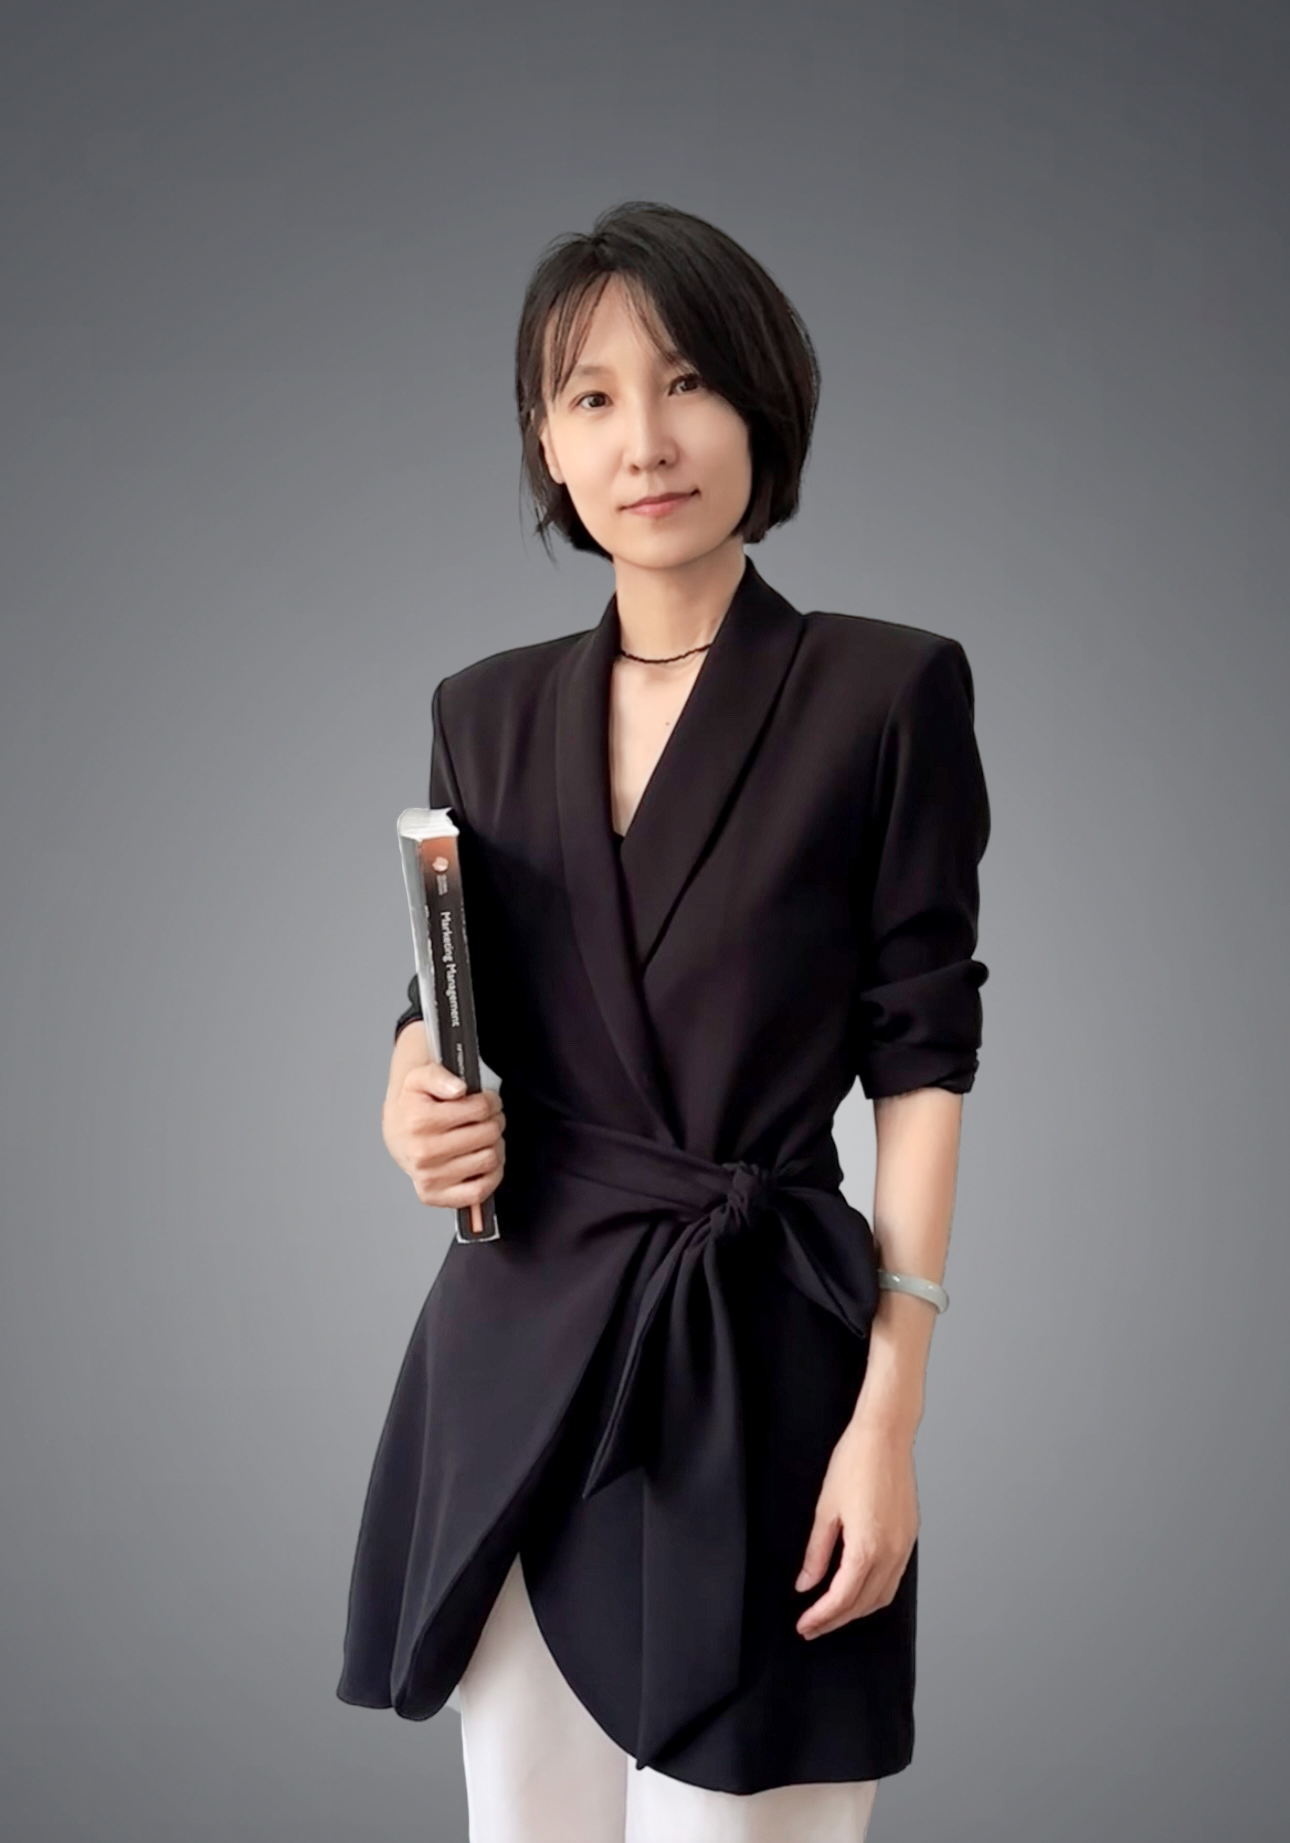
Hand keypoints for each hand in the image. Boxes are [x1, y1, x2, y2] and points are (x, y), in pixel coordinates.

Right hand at [383, 1053, 505, 1210]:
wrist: (396, 1133)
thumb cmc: (413, 1106)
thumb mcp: (420, 1079)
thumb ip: (440, 1076)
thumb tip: (458, 1088)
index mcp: (420, 1121)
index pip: (481, 1109)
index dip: (491, 1101)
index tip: (487, 1101)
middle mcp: (423, 1152)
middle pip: (488, 1133)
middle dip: (495, 1122)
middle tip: (488, 1119)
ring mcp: (429, 1177)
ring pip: (489, 1159)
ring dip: (495, 1146)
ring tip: (484, 1138)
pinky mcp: (435, 1196)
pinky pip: (479, 1192)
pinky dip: (491, 1176)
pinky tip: (483, 1160)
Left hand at [794, 1418, 919, 1639]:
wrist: (886, 1435)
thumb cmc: (854, 1462)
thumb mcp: (826, 1509)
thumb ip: (816, 1552)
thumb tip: (806, 1584)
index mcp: (868, 1546)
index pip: (843, 1598)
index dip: (822, 1617)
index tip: (804, 1626)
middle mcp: (891, 1552)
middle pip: (863, 1604)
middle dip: (836, 1620)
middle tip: (812, 1626)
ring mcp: (904, 1546)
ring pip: (883, 1596)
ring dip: (857, 1610)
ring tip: (831, 1613)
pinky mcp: (910, 1537)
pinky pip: (894, 1579)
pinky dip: (874, 1593)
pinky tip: (857, 1589)